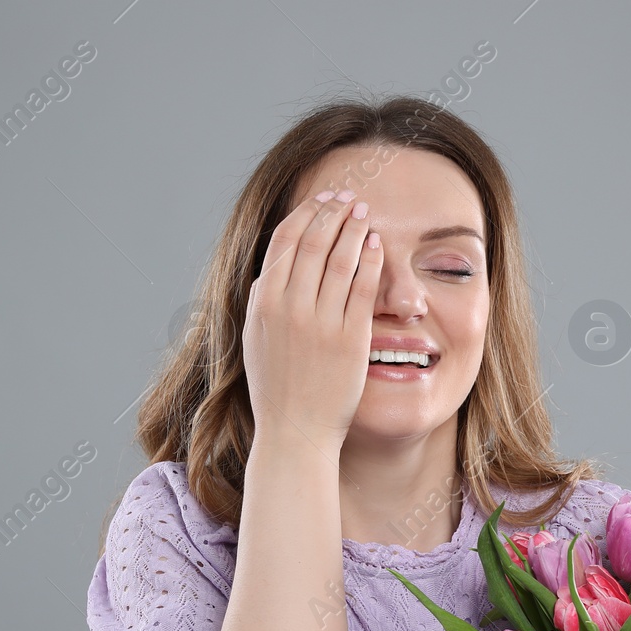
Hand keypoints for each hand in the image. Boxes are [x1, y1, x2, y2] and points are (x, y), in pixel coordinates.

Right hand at [242, 189, 383, 449]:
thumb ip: (261, 304)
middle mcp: (290, 308)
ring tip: (364, 212)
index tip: (320, 201)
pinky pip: (362, 289)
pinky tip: (376, 245)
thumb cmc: (276, 390)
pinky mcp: (349, 339)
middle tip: (348, 197)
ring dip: (353, 228)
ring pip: (339, 259)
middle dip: (332, 212)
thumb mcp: (255, 341)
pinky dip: (369, 261)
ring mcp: (320, 323)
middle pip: (313, 241)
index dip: (305, 213)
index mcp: (264, 304)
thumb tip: (268, 274)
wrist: (295, 432)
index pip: (284, 241)